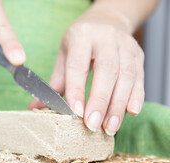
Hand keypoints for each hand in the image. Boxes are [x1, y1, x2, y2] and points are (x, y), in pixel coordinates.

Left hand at [29, 18, 144, 135]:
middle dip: (100, 101)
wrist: (107, 22)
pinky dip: (136, 96)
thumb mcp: (64, 56)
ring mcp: (125, 45)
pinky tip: (131, 112)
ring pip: (126, 76)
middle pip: (106, 71)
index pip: (78, 66)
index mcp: (81, 37)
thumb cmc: (80, 43)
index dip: (77, 91)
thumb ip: (55, 82)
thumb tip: (35, 107)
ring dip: (118, 105)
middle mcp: (105, 38)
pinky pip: (140, 77)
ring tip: (109, 127)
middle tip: (93, 125)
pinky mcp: (138, 55)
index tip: (77, 114)